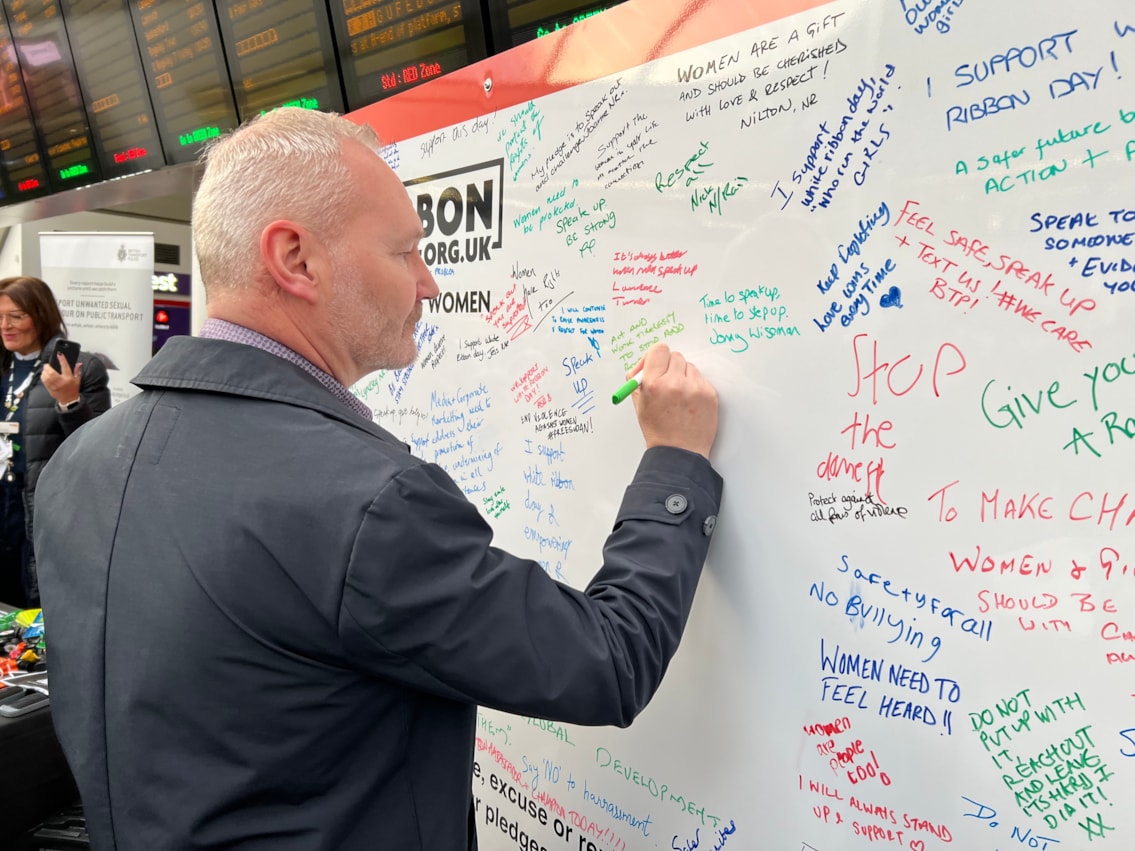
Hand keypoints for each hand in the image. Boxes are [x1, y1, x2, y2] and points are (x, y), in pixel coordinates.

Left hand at [41, 354, 81, 406]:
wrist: (68, 400)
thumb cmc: (73, 389)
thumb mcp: (77, 380)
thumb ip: (77, 371)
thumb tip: (79, 363)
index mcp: (69, 378)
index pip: (65, 367)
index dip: (62, 359)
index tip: (59, 354)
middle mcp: (61, 381)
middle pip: (52, 371)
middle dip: (48, 366)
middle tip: (47, 364)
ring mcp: (54, 385)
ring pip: (46, 375)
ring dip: (45, 370)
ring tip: (46, 369)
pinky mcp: (49, 388)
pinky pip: (44, 380)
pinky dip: (43, 375)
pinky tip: (44, 374)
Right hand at [629, 343, 717, 458]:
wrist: (679, 453)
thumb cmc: (659, 431)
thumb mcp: (639, 404)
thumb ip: (638, 379)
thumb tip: (644, 363)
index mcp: (654, 384)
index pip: (658, 349)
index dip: (656, 356)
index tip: (656, 363)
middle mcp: (675, 383)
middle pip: (675, 355)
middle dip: (670, 367)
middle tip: (667, 381)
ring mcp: (695, 388)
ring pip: (689, 367)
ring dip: (683, 376)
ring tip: (679, 396)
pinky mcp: (709, 393)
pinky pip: (701, 378)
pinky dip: (695, 386)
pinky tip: (690, 402)